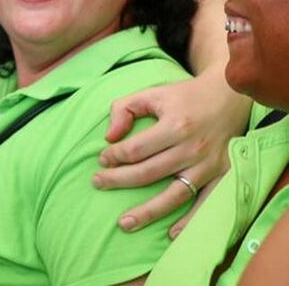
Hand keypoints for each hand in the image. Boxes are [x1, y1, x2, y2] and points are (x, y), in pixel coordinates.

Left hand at [92, 75, 246, 234]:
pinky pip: (205, 204)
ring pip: (174, 194)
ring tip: (124, 223)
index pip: (136, 149)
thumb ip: (123, 109)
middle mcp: (193, 148)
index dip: (114, 156)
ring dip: (148, 211)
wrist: (230, 96)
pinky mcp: (222, 176)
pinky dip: (190, 221)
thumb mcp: (152, 93)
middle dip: (119, 181)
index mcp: (175, 126)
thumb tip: (109, 137)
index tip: (102, 159)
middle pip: (149, 173)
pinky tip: (171, 234)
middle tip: (97, 184)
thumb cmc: (184, 97)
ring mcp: (209, 166)